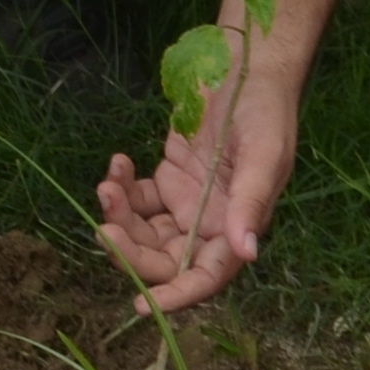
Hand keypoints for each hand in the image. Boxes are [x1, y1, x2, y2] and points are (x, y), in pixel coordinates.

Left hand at [96, 69, 305, 315]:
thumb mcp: (264, 154)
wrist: (248, 65)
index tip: (141, 305)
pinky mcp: (167, 179)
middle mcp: (210, 224)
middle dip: (131, 252)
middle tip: (105, 228)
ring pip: (143, 232)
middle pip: (163, 259)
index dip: (177, 295)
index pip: (206, 276)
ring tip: (108, 184)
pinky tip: (119, 163)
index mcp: (237, 227)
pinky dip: (121, 188)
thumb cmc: (265, 109)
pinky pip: (136, 199)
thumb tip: (248, 253)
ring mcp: (185, 203)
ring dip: (119, 216)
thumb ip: (250, 203)